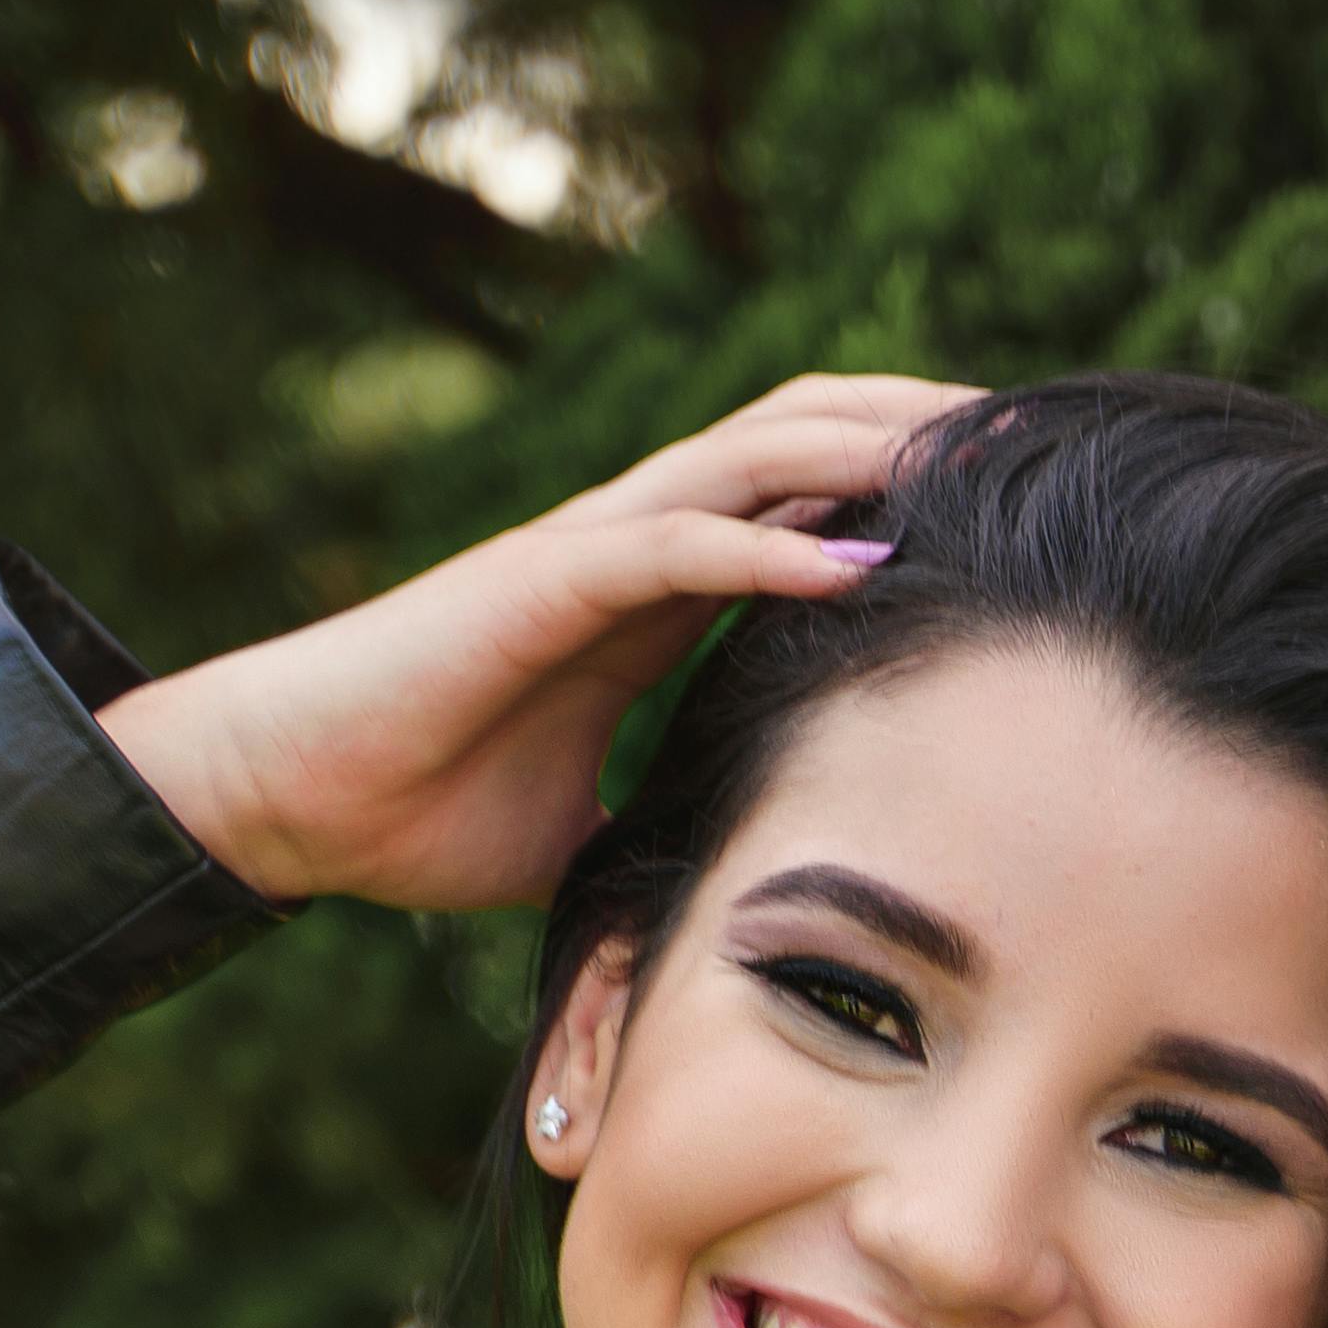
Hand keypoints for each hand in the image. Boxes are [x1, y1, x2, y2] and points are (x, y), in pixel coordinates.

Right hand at [96, 373, 966, 911]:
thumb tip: (737, 897)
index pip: (807, 504)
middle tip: (1039, 440)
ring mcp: (589, 554)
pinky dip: (767, 546)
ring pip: (752, 456)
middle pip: (804, 443)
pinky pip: (674, 544)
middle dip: (921, 430)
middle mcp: (634, 550)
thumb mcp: (585, 836)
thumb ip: (664, 829)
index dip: (910, 488)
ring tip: (975, 454)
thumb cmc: (416, 811)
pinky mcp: (542, 585)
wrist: (289, 801)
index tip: (1017, 509)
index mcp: (654, 598)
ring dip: (866, 448)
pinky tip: (856, 559)